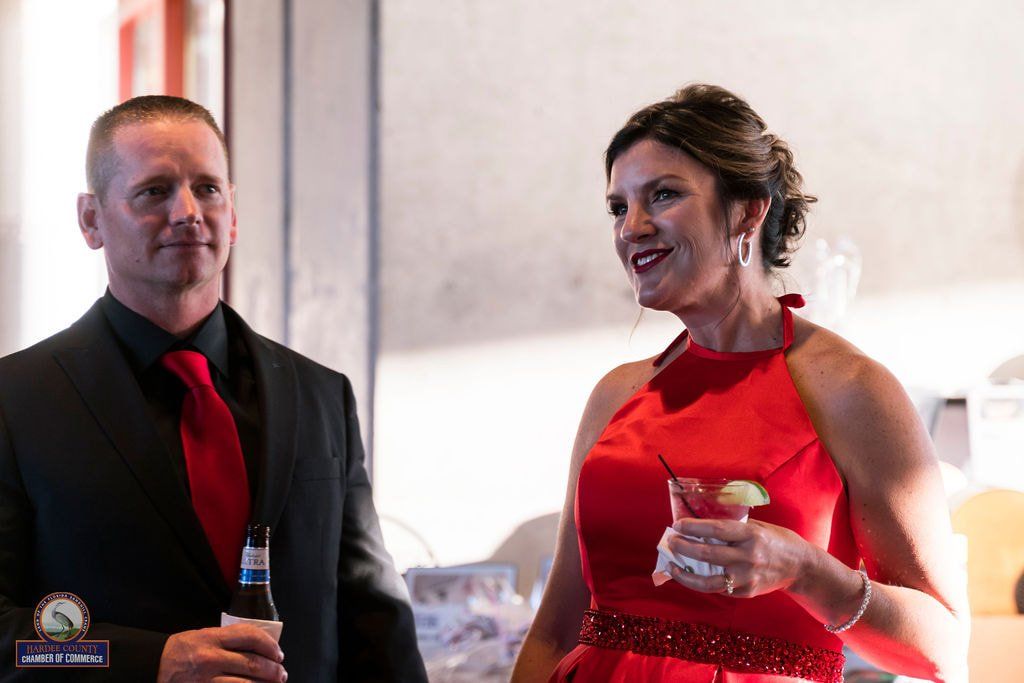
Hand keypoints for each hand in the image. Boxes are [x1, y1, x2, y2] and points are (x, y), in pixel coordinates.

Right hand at [157, 624, 286, 682]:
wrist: (154, 666)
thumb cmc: (183, 650)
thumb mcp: (205, 635)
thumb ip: (230, 638)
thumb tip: (261, 645)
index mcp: (212, 638)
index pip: (250, 636)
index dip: (270, 645)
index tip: (278, 653)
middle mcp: (211, 658)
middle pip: (252, 663)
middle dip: (273, 670)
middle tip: (281, 673)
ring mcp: (207, 679)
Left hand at [666, 517, 811, 597]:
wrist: (801, 566)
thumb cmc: (776, 540)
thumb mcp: (757, 526)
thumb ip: (732, 528)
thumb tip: (700, 527)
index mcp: (751, 535)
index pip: (716, 529)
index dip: (694, 527)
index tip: (678, 525)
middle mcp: (748, 557)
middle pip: (707, 553)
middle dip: (683, 547)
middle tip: (671, 541)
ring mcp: (747, 578)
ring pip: (708, 581)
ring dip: (686, 574)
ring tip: (673, 566)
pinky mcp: (747, 592)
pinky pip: (719, 589)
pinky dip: (702, 582)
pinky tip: (692, 576)